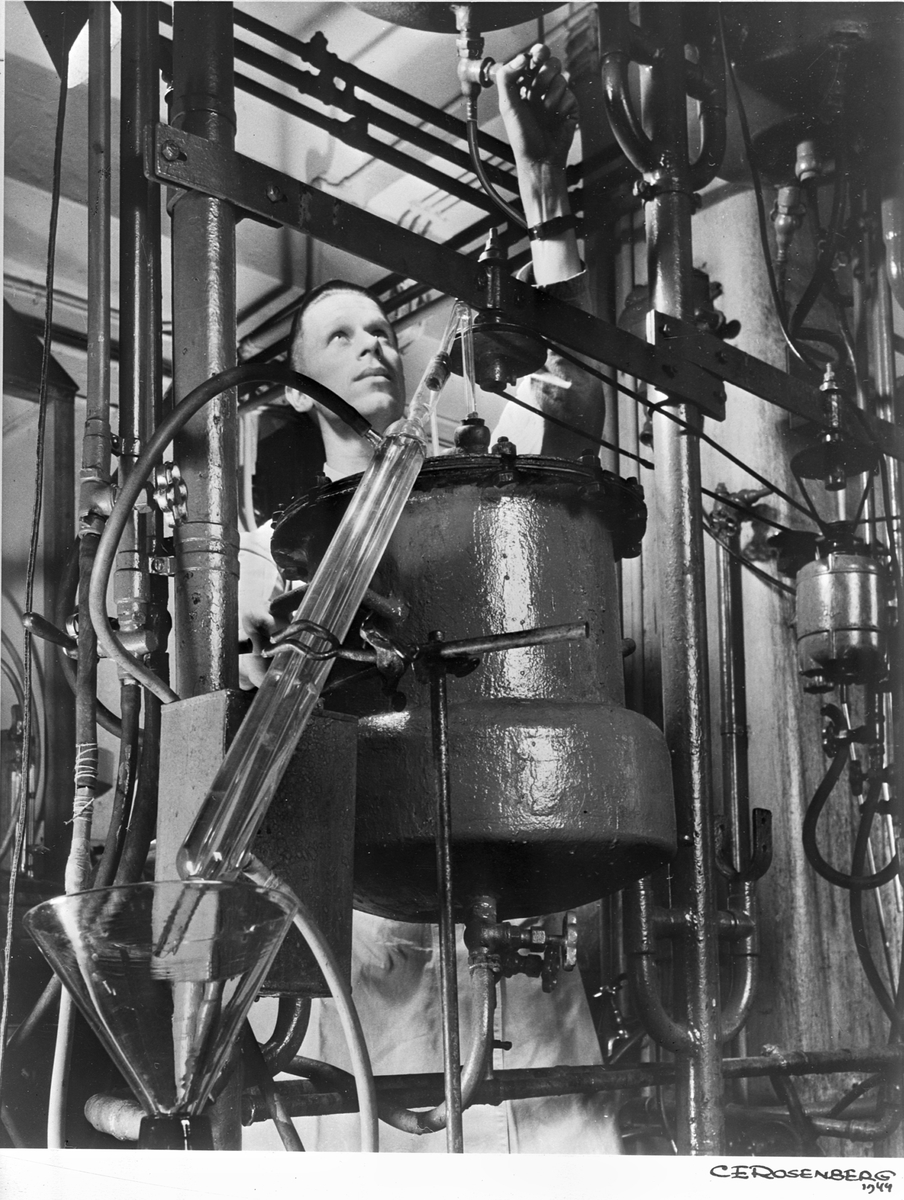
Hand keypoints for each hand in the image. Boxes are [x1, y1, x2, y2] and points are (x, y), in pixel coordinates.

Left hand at [496, 43, 577, 170]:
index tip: (536, 57)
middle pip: (550, 63)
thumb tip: (520, 56)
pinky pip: (570, 94)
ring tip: (544, 111)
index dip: (536, 54)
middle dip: (543, 75)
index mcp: (525, 86)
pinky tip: (555, 118)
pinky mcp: (570, 105)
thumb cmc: (522, 137)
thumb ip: (507, 77)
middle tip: (536, 91)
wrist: (540, 158)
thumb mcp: (507, 106)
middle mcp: (541, 89)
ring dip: (550, 95)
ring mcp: (557, 96)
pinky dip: (561, 106)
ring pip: (561, 77)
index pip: (533, 60)